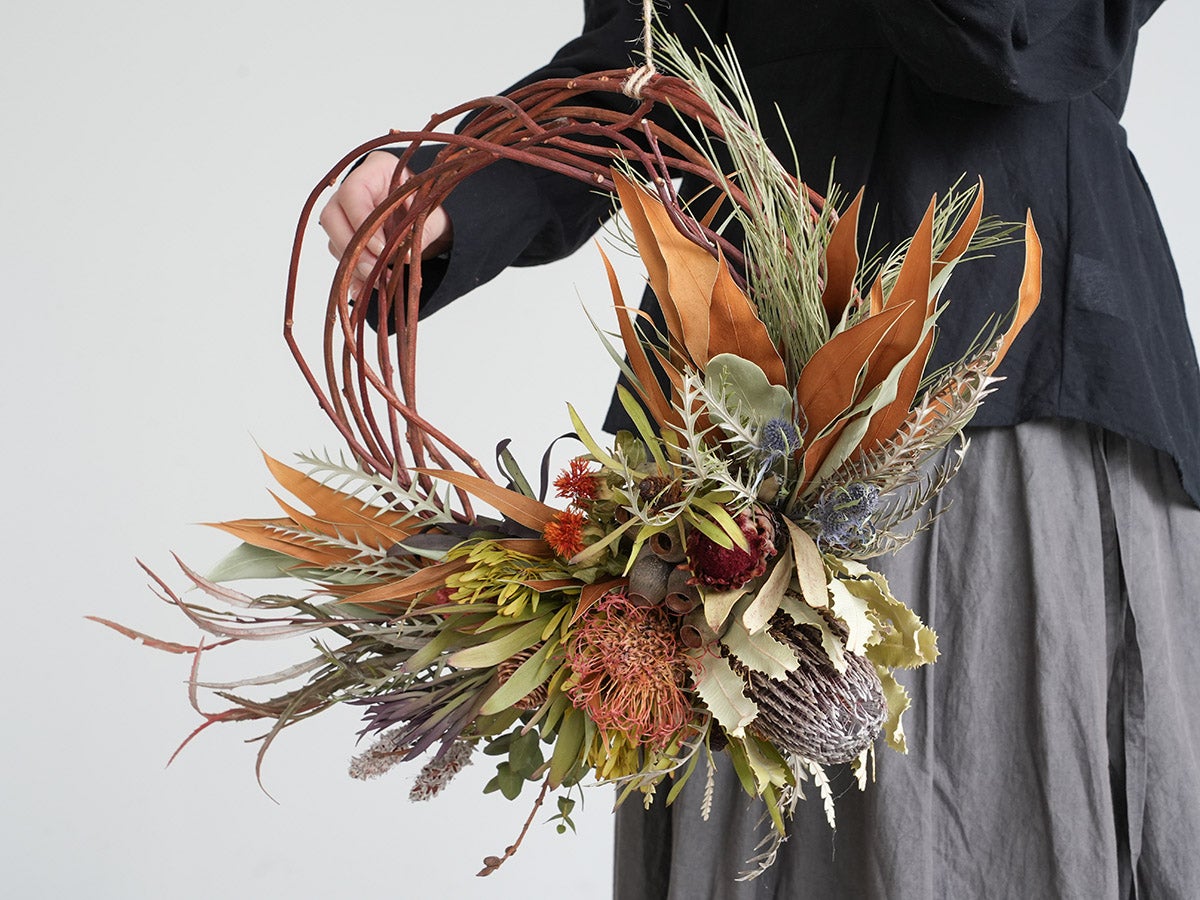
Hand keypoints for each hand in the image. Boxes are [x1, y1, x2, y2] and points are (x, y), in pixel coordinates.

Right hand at [318, 150, 452, 296]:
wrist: (427, 219)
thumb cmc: (427, 208)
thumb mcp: (430, 216)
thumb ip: (417, 231)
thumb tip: (401, 258)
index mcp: (375, 171)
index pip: (353, 193)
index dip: (362, 222)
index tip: (382, 248)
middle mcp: (351, 190)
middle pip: (332, 218)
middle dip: (353, 249)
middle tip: (374, 270)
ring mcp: (343, 215)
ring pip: (334, 241)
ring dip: (354, 265)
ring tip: (379, 281)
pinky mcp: (344, 239)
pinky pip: (341, 258)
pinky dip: (353, 276)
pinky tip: (365, 289)